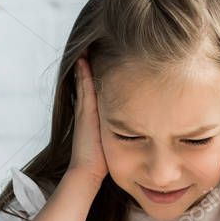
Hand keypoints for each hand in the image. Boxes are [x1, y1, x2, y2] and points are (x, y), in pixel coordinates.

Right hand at [67, 56, 107, 186]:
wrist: (88, 171)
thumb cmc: (101, 162)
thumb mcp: (113, 143)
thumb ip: (120, 134)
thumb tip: (136, 132)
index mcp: (92, 118)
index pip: (92, 93)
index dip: (93, 78)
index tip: (96, 63)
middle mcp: (86, 111)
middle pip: (86, 84)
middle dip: (86, 68)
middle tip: (87, 49)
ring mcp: (84, 110)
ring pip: (84, 82)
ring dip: (83, 66)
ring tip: (85, 49)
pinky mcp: (84, 111)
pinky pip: (84, 87)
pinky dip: (83, 73)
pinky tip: (83, 60)